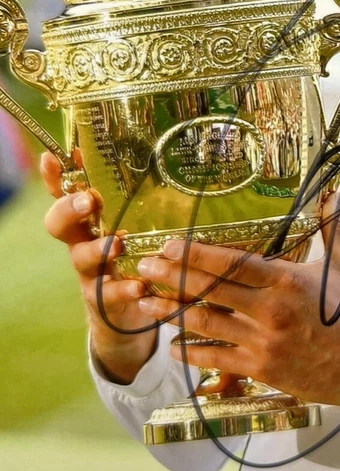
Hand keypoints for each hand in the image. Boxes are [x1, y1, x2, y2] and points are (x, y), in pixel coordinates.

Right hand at [41, 151, 157, 382]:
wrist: (128, 312)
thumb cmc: (131, 257)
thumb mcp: (132, 227)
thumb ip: (137, 204)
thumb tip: (155, 160)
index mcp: (87, 221)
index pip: (64, 194)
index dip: (55, 177)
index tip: (52, 158)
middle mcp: (81, 244)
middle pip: (60, 224)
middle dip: (70, 210)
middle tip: (88, 202)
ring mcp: (90, 272)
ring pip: (83, 258)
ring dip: (99, 249)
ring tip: (117, 244)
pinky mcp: (104, 300)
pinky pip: (109, 294)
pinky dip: (123, 290)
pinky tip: (139, 286)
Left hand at [136, 194, 339, 407]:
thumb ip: (332, 227)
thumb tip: (331, 193)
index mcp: (286, 281)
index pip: (232, 263)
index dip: (196, 254)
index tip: (169, 245)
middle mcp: (268, 311)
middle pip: (209, 291)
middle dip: (172, 279)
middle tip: (144, 269)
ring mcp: (261, 343)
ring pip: (206, 325)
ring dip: (172, 314)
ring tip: (146, 305)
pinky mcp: (261, 370)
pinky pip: (217, 360)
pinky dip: (192, 354)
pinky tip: (173, 347)